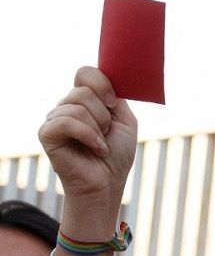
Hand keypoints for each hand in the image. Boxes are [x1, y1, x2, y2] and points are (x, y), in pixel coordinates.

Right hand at [38, 67, 137, 212]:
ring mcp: (55, 119)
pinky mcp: (47, 134)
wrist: (109, 182)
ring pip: (76, 107)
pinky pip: (65, 121)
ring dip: (98, 128)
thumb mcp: (125, 120)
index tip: (114, 104)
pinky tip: (96, 149)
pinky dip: (88, 135)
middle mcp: (67, 106)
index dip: (103, 84)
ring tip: (100, 144)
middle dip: (104, 114)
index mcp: (85, 100)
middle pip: (83, 90)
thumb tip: (107, 77)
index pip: (85, 73)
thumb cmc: (117, 154)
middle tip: (107, 133)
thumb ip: (116, 97)